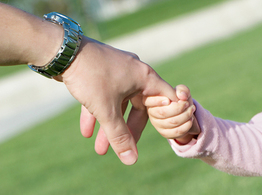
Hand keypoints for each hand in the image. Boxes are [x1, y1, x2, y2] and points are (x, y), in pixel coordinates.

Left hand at [56, 36, 177, 164]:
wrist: (62, 51)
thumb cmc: (91, 77)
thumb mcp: (106, 110)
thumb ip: (119, 136)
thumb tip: (131, 160)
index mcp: (144, 78)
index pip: (164, 100)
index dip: (165, 118)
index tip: (162, 133)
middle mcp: (134, 73)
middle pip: (138, 108)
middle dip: (126, 131)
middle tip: (120, 149)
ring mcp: (118, 72)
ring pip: (118, 104)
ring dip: (108, 126)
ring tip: (99, 148)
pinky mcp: (103, 73)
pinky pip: (105, 96)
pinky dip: (97, 112)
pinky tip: (86, 131)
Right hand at [144, 85, 200, 144]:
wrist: (184, 113)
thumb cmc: (179, 99)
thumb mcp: (181, 91)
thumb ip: (182, 90)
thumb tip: (182, 96)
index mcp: (151, 100)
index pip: (148, 101)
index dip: (158, 101)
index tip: (169, 100)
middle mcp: (151, 112)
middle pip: (162, 113)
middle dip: (179, 108)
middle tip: (187, 104)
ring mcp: (157, 124)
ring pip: (171, 122)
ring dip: (185, 116)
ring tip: (191, 110)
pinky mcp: (164, 133)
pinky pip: (176, 132)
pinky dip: (186, 126)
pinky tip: (190, 120)